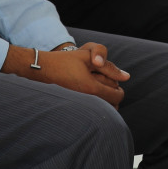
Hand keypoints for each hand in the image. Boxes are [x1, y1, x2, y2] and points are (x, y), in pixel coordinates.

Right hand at [2, 42, 128, 107]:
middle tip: (104, 85)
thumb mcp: (88, 57)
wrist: (41, 70)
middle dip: (112, 96)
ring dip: (104, 102)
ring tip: (96, 90)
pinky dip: (94, 105)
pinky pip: (90, 112)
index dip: (119, 89)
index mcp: (91, 88)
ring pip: (101, 111)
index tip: (112, 81)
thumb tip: (127, 77)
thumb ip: (109, 67)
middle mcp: (85, 101)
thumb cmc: (66, 61)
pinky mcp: (70, 109)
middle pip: (112, 106)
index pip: (118, 96)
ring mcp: (77, 107)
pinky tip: (87, 95)